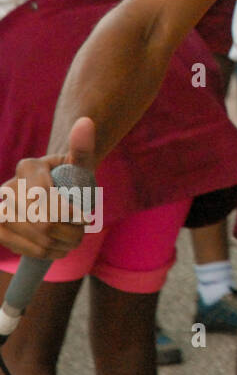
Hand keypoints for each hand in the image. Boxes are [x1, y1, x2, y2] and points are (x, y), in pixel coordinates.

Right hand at [0, 117, 95, 260]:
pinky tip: (58, 247)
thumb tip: (86, 122)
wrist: (52, 189)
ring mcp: (0, 210)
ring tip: (73, 239)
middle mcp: (8, 188)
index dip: (72, 214)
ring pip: (37, 239)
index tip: (88, 219)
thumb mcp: (78, 163)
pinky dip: (47, 252)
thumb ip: (83, 147)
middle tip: (82, 232)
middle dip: (70, 232)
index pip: (50, 199)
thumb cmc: (69, 176)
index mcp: (29, 168)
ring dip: (62, 244)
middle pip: (44, 223)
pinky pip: (25, 249)